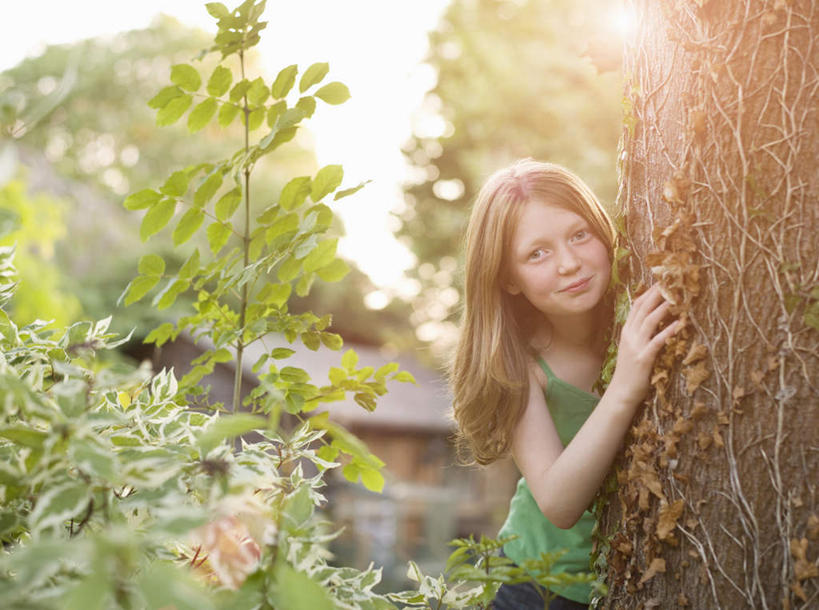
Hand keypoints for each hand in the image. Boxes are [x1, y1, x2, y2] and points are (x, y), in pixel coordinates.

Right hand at [609, 284, 678, 406]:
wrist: (622, 392)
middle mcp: (630, 335)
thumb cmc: (630, 371)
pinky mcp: (643, 358)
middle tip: (669, 282)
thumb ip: (640, 333)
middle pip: (643, 309)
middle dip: (656, 294)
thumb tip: (654, 320)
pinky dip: (668, 331)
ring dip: (663, 308)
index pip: (637, 306)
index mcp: (627, 331)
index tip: (660, 281)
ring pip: (649, 321)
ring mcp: (636, 346)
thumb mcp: (632, 347)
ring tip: (675, 297)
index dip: (648, 293)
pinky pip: (657, 341)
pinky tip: (679, 324)